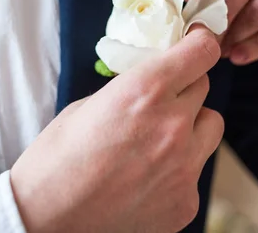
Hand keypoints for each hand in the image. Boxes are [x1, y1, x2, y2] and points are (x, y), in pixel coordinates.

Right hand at [10, 28, 223, 232]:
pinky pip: (196, 170)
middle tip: (160, 101)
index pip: (202, 52)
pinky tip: (147, 178)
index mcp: (144, 92)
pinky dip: (179, 168)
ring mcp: (185, 167)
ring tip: (158, 140)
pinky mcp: (186, 201)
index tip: (195, 44)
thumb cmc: (56, 159)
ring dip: (192, 125)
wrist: (46, 219)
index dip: (200, 43)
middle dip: (184, 88)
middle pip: (204, 88)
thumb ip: (131, 91)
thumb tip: (154, 84)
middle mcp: (173, 125)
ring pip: (211, 127)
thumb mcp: (88, 106)